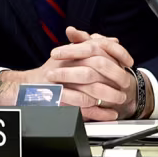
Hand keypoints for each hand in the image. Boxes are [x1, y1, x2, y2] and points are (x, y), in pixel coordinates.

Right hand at [0, 27, 133, 120]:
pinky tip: (109, 115)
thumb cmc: (52, 71)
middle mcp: (67, 67)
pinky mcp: (61, 101)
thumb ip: (91, 46)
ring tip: (119, 102)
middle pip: (94, 71)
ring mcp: (63, 84)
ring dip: (107, 97)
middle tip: (125, 86)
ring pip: (90, 91)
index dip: (115, 56)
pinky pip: (83, 108)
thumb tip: (113, 41)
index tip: (128, 63)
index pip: (96, 50)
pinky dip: (98, 113)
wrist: (29, 87)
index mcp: (71, 54)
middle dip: (113, 79)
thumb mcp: (71, 53)